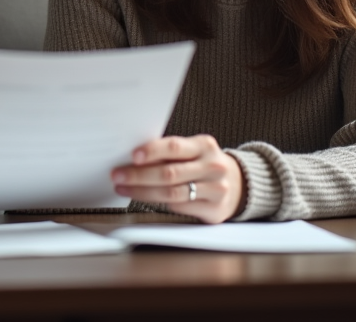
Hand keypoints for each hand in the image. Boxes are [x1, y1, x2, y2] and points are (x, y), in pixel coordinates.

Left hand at [111, 135, 245, 223]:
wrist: (238, 185)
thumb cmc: (204, 164)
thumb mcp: (193, 151)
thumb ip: (170, 153)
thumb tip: (133, 157)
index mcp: (204, 145)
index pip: (174, 147)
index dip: (152, 151)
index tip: (133, 155)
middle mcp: (212, 166)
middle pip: (170, 173)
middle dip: (139, 175)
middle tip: (117, 175)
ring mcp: (215, 189)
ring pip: (172, 193)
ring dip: (142, 191)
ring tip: (123, 188)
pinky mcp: (213, 210)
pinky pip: (179, 207)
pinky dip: (157, 203)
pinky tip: (142, 198)